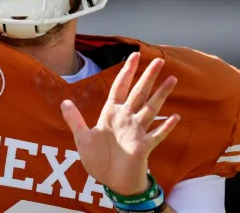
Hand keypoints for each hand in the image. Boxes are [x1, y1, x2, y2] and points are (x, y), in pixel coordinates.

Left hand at [60, 52, 179, 195]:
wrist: (111, 182)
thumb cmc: (98, 161)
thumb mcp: (82, 139)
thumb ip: (74, 120)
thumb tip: (64, 102)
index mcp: (111, 114)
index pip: (120, 87)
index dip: (127, 71)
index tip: (134, 55)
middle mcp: (126, 119)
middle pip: (139, 93)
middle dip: (148, 77)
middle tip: (159, 60)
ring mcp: (136, 131)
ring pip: (151, 108)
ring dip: (161, 94)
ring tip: (172, 79)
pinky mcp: (143, 146)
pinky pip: (157, 134)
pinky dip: (165, 126)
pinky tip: (175, 117)